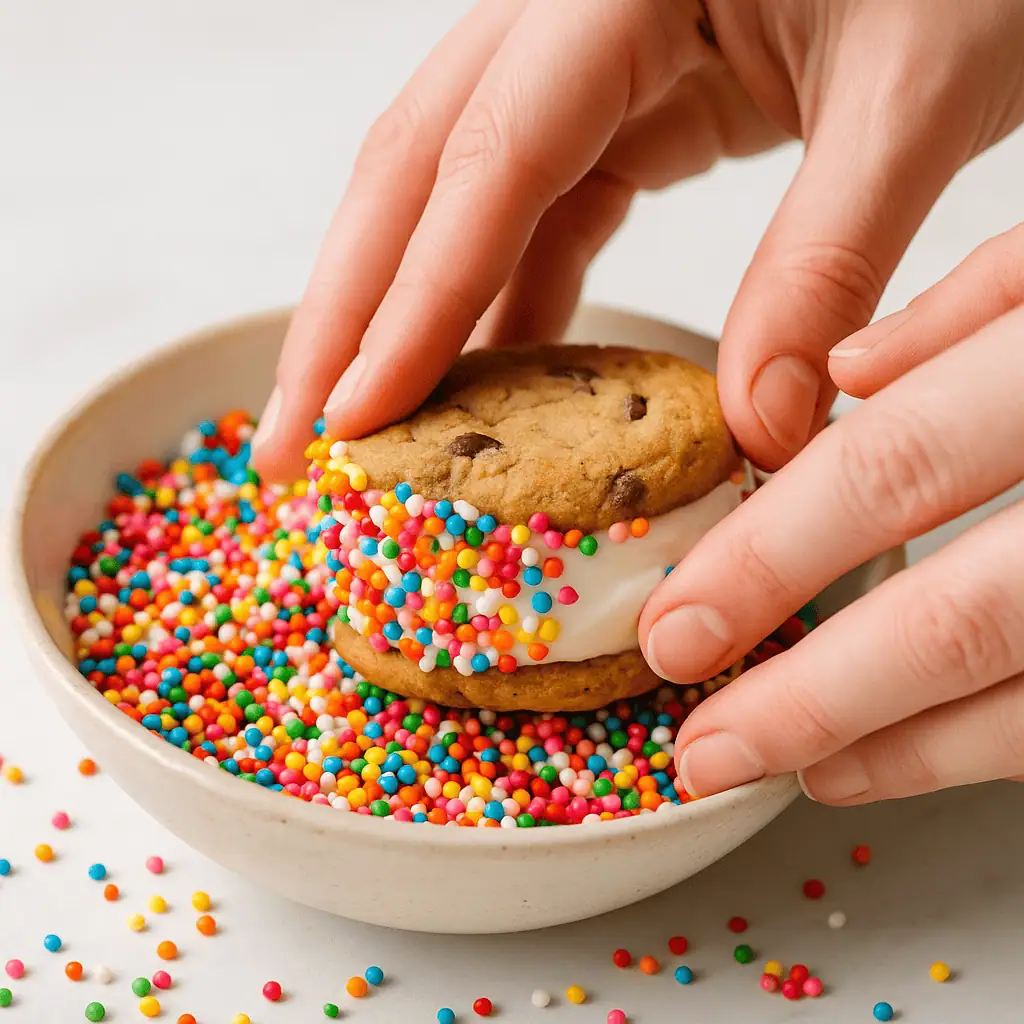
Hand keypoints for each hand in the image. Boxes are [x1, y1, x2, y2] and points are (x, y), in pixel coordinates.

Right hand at [252, 0, 1023, 481]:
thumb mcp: (916, 99)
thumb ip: (830, 262)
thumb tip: (762, 429)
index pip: (490, 156)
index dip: (414, 296)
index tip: (355, 415)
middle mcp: (570, 12)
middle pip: (414, 167)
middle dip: (344, 311)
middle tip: (293, 434)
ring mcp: (583, 59)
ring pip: (449, 194)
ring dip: (399, 315)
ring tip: (357, 426)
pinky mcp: (616, 107)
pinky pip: (527, 213)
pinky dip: (496, 303)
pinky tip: (485, 383)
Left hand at [640, 223, 1023, 803]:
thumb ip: (980, 298)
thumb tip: (844, 372)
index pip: (892, 468)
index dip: (769, 561)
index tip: (677, 628)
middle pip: (957, 616)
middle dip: (809, 697)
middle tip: (703, 744)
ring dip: (885, 746)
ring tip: (776, 767)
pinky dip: (972, 749)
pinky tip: (880, 759)